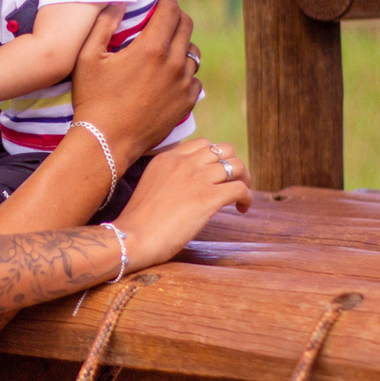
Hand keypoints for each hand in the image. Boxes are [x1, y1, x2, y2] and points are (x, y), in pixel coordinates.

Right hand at [69, 0, 201, 166]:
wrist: (106, 142)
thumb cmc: (92, 99)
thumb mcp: (87, 57)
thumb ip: (103, 24)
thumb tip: (118, 1)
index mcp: (151, 48)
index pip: (170, 10)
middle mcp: (173, 63)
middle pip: (187, 27)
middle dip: (176, 16)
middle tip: (164, 16)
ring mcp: (183, 85)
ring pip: (193, 53)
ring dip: (182, 44)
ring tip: (166, 47)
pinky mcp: (186, 103)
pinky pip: (194, 79)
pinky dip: (184, 72)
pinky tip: (168, 76)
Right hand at [115, 138, 251, 270]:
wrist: (133, 236)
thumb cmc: (139, 220)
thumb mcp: (151, 185)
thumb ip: (170, 178)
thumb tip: (189, 187)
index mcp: (167, 157)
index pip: (202, 144)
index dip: (215, 157)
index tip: (216, 174)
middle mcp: (183, 162)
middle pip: (224, 149)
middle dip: (234, 164)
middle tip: (234, 182)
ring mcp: (196, 178)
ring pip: (236, 166)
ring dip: (244, 180)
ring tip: (240, 198)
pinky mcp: (207, 197)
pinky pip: (239, 189)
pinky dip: (246, 198)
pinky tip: (242, 209)